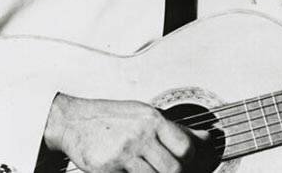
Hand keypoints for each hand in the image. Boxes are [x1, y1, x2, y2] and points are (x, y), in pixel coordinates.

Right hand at [43, 94, 209, 172]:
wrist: (74, 121)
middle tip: (170, 170)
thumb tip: (207, 138)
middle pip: (174, 168)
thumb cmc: (112, 118)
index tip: (188, 161)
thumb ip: (175, 129)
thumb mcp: (145, 115)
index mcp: (152, 119)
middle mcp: (140, 134)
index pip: (185, 146)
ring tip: (149, 168)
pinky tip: (135, 170)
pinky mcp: (110, 168)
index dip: (191, 159)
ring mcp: (125, 152)